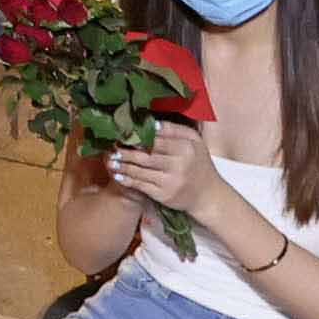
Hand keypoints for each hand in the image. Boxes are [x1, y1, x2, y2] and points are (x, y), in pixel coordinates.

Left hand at [99, 125, 214, 215]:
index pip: (156, 139)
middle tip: (112, 145)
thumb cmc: (199, 163)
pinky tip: (117, 175)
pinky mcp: (164, 195)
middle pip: (145, 155)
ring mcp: (171, 182)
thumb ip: (174, 129)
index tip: (122, 132)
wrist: (208, 195)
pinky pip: (141, 186)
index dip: (137, 136)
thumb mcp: (194, 141)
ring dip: (122, 165)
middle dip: (125, 151)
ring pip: (140, 171)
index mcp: (186, 148)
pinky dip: (127, 180)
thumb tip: (151, 122)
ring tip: (110, 160)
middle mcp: (179, 165)